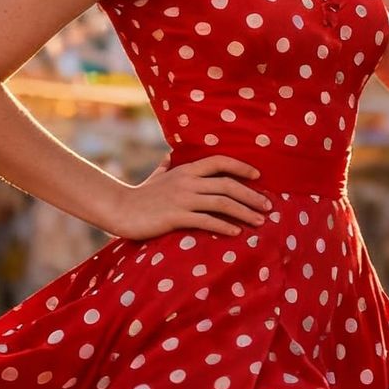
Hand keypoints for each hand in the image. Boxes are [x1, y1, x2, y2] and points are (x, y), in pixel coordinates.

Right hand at [106, 155, 271, 240]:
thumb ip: (166, 166)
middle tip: (268, 207)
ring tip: (260, 222)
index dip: (241, 167)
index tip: (258, 176)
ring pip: (222, 202)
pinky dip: (224, 226)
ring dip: (244, 212)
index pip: (219, 161)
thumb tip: (169, 156)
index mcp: (186, 169)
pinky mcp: (176, 217)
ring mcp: (182, 199)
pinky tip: (236, 233)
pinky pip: (206, 221)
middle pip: (227, 184)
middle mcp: (187, 181)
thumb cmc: (140, 195)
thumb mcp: (156, 176)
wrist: (120, 209)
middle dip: (252, 195)